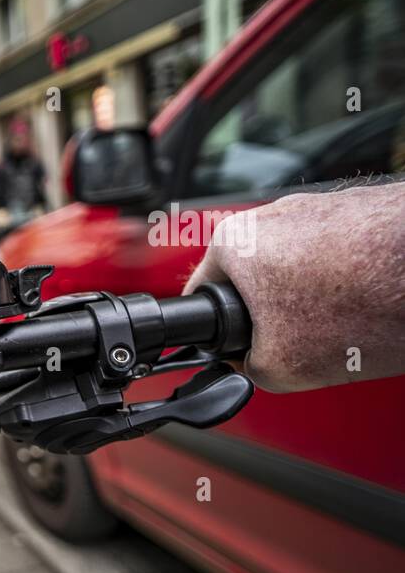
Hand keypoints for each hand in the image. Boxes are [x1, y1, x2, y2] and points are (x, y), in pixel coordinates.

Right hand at [184, 183, 404, 392]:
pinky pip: (341, 255)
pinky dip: (352, 281)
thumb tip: (251, 361)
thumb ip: (245, 366)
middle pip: (254, 281)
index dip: (220, 333)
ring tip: (346, 322)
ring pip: (300, 268)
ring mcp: (320, 205)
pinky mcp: (361, 208)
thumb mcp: (279, 366)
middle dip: (275, 315)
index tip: (244, 349)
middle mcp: (273, 213)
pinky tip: (371, 303)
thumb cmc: (365, 304)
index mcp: (234, 241)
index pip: (200, 296)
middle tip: (303, 342)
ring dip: (316, 298)